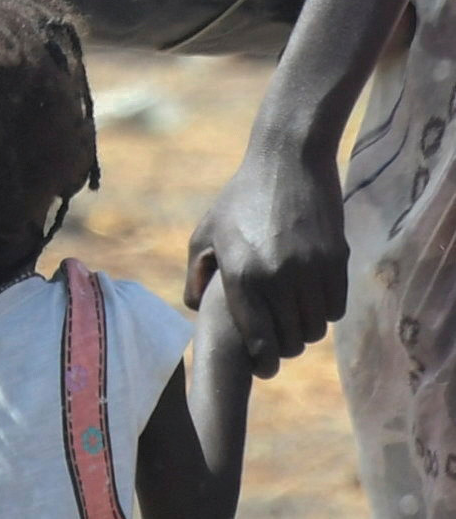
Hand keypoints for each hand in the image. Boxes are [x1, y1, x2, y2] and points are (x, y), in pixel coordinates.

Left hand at [186, 144, 348, 375]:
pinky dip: (325, 313)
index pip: (256, 337)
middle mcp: (276, 275)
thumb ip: (197, 275)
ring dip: (306, 331)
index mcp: (240, 273)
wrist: (287, 163)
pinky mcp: (336, 260)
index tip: (263, 368)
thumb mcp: (205, 234)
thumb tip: (195, 310)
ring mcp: (310, 268)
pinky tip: (312, 303)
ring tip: (295, 322)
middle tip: (279, 344)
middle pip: (290, 339)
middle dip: (284, 348)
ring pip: (316, 328)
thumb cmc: (239, 200)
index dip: (262, 361)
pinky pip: (335, 308)